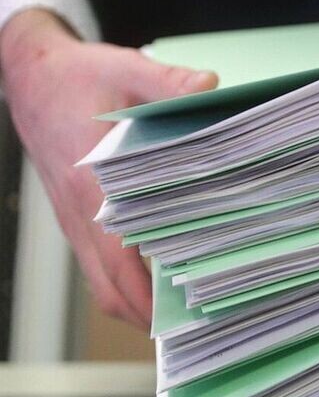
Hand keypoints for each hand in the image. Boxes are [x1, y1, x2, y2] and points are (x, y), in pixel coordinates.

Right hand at [1, 10, 217, 327]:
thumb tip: (208, 90)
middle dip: (149, 316)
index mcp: (90, 186)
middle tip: (195, 328)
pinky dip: (128, 282)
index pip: (120, 261)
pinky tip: (163, 277)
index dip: (150, 296)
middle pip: (111, 288)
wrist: (31, 77)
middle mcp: (80, 214)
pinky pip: (100, 264)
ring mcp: (76, 221)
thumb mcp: (124, 68)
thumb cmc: (76, 78)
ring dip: (139, 303)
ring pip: (103, 282)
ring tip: (184, 313)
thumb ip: (166, 81)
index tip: (183, 319)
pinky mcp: (79, 218)